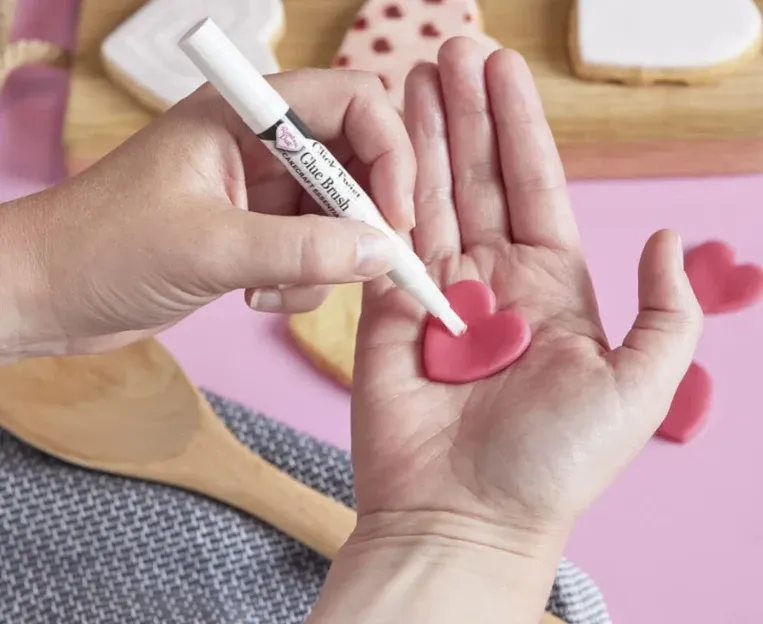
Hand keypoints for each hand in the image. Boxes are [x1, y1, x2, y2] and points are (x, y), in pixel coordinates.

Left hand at [3, 69, 413, 357]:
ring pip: (337, 217)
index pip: (351, 104)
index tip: (397, 217)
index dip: (388, 153)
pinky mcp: (255, 235)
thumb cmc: (103, 250)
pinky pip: (312, 254)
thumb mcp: (209, 247)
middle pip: (354, 163)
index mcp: (244, 115)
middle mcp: (259, 145)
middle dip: (366, 218)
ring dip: (326, 262)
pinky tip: (255, 298)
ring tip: (273, 289)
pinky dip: (301, 282)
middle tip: (369, 267)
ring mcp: (259, 192)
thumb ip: (303, 249)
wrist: (45, 295)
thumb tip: (384, 252)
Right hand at [350, 39, 702, 553]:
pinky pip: (383, 240)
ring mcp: (436, 293)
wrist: (464, 518)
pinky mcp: (386, 311)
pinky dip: (380, 191)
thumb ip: (666, 310)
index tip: (501, 72)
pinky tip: (378, 144)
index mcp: (552, 289)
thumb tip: (663, 236)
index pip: (535, 187)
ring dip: (422, 137)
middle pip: (478, 179)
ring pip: (428, 197)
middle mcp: (493, 282)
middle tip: (451, 51)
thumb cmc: (552, 464)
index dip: (519, 128)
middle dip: (465, 114)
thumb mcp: (638, 387)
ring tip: (413, 76)